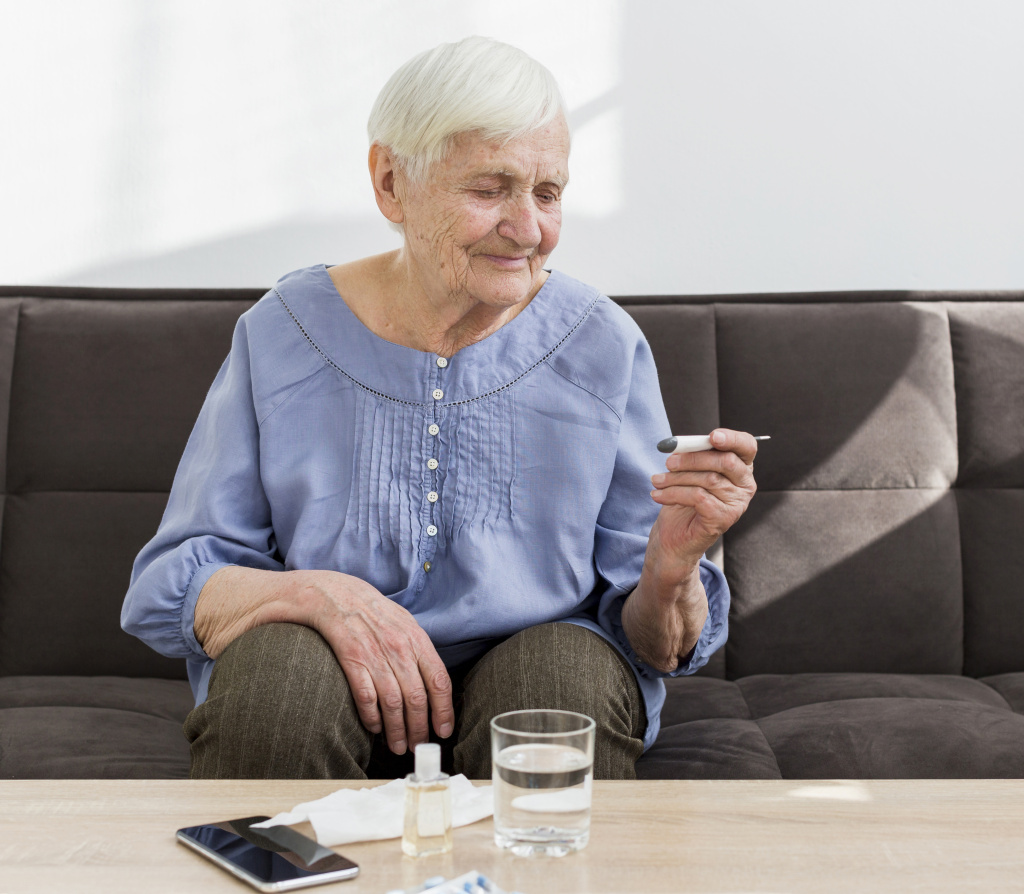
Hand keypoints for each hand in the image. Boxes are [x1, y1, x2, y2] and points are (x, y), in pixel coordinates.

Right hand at [300, 570, 453, 754]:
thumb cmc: (374, 612)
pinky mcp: (351, 659)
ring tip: (397, 746)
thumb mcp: (405, 623)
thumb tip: (434, 682)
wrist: (336, 595)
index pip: (439, 681)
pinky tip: (375, 728)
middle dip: (419, 728)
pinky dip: (372, 717)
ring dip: (396, 730)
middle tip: (418, 747)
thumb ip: (420, 650)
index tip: (443, 730)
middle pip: (417, 698)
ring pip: (393, 702)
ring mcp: (375, 654)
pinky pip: (366, 696)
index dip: (443, 710)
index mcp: (417, 639)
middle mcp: (399, 648)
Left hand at [647, 428, 758, 576]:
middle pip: (726, 461)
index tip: (713, 436)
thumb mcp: (689, 472)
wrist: (675, 536)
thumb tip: (679, 445)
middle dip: (693, 458)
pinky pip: (698, 497)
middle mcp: (745, 485)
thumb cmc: (684, 499)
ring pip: (708, 479)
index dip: (732, 439)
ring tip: (656, 481)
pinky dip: (674, 493)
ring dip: (676, 478)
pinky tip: (658, 495)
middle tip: (668, 462)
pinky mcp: (724, 518)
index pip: (747, 446)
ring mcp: (737, 503)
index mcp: (741, 467)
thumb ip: (693, 455)